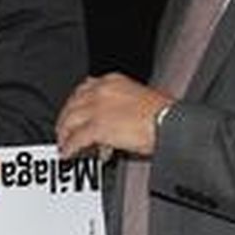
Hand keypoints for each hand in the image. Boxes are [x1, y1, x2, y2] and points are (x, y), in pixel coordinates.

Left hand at [55, 74, 170, 158]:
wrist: (170, 122)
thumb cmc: (163, 113)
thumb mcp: (137, 100)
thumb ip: (119, 108)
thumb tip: (111, 126)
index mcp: (111, 81)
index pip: (83, 89)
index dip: (75, 104)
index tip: (73, 113)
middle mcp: (100, 91)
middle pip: (72, 105)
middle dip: (66, 120)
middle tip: (64, 131)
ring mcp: (97, 109)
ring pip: (70, 121)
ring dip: (64, 134)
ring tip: (64, 144)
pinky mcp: (98, 127)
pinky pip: (76, 138)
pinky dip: (69, 147)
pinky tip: (68, 153)